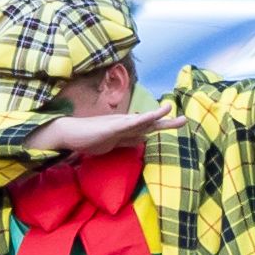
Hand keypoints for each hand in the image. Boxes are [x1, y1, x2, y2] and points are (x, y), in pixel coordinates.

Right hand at [30, 106, 172, 156]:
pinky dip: (144, 118)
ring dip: (157, 116)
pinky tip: (154, 115)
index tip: (176, 123)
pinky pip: (131, 123)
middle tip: (185, 120)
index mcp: (126, 129)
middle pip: (150, 123)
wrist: (69, 134)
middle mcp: (125, 124)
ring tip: (171, 110)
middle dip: (167, 123)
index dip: (161, 126)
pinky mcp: (112, 126)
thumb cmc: (88, 138)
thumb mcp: (113, 144)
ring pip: (142, 120)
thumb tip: (141, 140)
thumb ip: (126, 141)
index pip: (147, 128)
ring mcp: (118, 124)